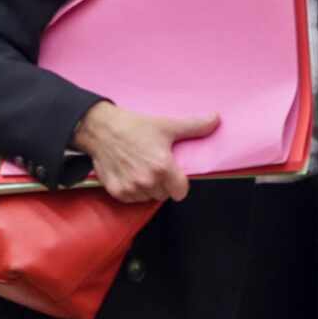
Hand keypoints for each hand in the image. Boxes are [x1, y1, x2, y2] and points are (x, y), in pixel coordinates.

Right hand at [72, 101, 217, 202]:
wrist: (101, 129)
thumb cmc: (135, 127)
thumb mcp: (167, 125)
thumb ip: (195, 126)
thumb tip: (216, 119)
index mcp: (162, 167)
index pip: (181, 192)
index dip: (180, 183)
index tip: (174, 175)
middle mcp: (147, 181)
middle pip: (165, 195)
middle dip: (164, 184)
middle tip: (156, 167)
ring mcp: (130, 188)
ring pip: (148, 198)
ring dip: (148, 188)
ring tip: (142, 169)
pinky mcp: (116, 192)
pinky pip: (132, 199)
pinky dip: (133, 191)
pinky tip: (130, 174)